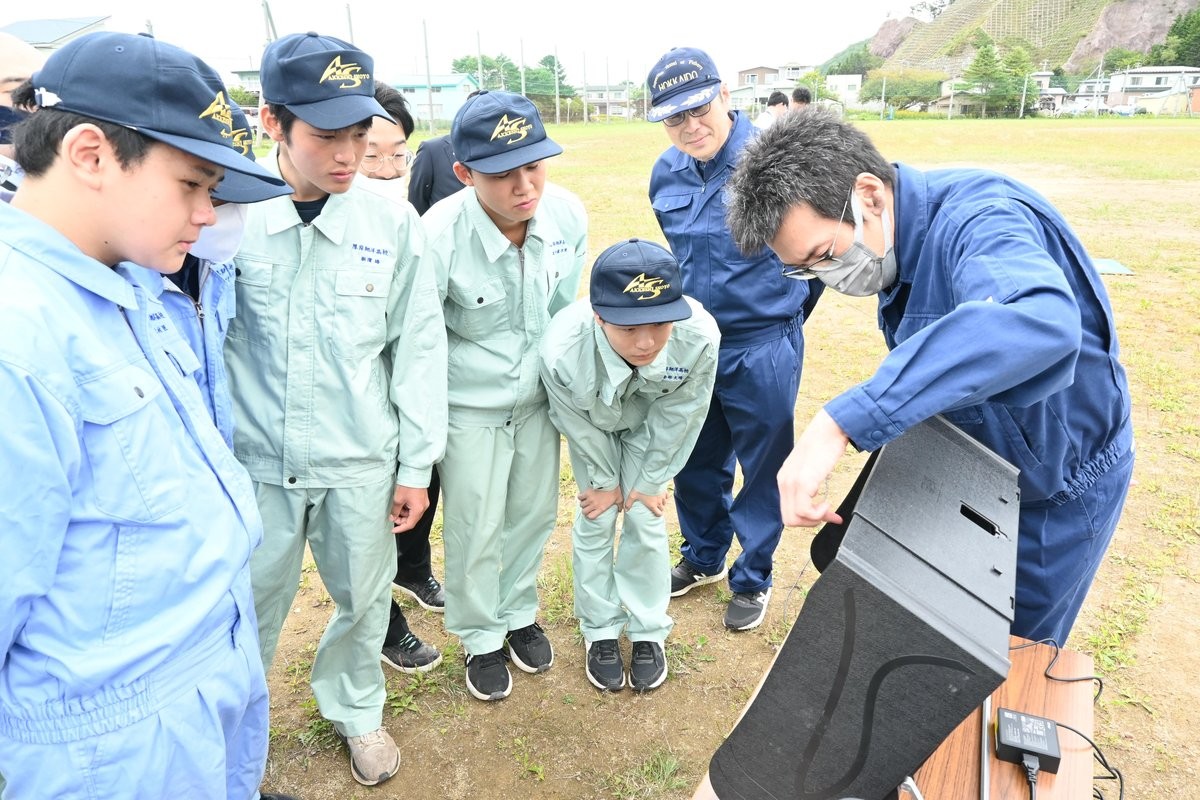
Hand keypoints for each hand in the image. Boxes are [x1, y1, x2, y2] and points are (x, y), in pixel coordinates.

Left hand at [390, 485, 428, 532]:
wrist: (415, 472)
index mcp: (418, 510)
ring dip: (404, 514)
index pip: (409, 524)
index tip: (393, 530)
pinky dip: (408, 509)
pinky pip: (415, 508)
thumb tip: (393, 517)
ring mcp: (424, 503)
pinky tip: (402, 504)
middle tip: (393, 517)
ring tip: (396, 508)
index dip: (400, 528)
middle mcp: (423, 508)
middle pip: (412, 520)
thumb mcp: (398, 499)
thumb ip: (395, 511)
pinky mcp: (422, 499)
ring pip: (413, 514)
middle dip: (402, 520)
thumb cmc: (408, 485)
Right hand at [578, 486, 621, 519]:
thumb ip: (619, 506)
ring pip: (581, 504)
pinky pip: (579, 497)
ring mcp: (590, 499)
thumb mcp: (619, 500)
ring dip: (583, 503)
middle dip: (585, 510)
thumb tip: (620, 511)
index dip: (589, 515)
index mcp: (601, 508)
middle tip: (588, 507)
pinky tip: (583, 496)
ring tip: (586, 501)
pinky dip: (580, 497)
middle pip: (584, 511)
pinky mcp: (587, 492)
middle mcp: (594, 505)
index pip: (590, 517)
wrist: (610, 482)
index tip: (591, 513)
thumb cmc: (615, 491)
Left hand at [624, 489, 666, 516]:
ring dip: (662, 503)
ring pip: (665, 503)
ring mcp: (662, 496)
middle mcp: (659, 502)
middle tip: (655, 507)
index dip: (657, 514)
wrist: (649, 479)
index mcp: (652, 505)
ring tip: (657, 501)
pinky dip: (664, 497)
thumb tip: (626, 510)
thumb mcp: (633, 495)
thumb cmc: (641, 488)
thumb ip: (629, 503)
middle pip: (662, 509)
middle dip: (659, 509)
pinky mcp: (664, 491)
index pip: (659, 514)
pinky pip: (667, 496)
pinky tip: (661, 495)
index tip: (655, 513)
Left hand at [778, 409, 850, 527]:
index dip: (805, 518)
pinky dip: (818, 514)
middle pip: (788, 519)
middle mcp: (784, 481)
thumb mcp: (811, 469)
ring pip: (794, 519)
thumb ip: (808, 486)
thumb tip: (817, 504)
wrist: (830, 429)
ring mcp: (791, 482)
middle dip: (810, 523)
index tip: (824, 516)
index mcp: (784, 478)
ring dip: (814, 519)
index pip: (787, 510)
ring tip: (827, 507)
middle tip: (826, 515)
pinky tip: (827, 503)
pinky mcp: (803, 482)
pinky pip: (804, 511)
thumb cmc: (825, 446)